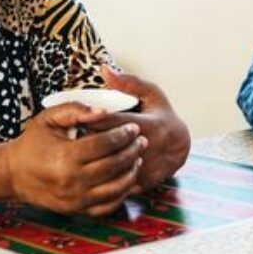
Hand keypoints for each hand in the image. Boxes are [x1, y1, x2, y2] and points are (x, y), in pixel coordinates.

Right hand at [1, 103, 144, 215]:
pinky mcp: (78, 210)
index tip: (133, 128)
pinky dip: (123, 193)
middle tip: (141, 141)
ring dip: (132, 172)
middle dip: (132, 151)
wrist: (14, 174)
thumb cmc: (32, 143)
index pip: (104, 144)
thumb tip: (103, 112)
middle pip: (114, 166)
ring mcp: (76, 199)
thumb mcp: (48, 119)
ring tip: (138, 158)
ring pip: (116, 188)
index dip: (123, 135)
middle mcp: (72, 181)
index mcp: (65, 157)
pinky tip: (127, 178)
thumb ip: (75, 110)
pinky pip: (109, 206)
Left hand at [80, 65, 191, 191]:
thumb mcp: (151, 95)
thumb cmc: (161, 116)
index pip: (115, 123)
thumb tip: (104, 69)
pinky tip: (92, 169)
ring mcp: (146, 168)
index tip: (78, 119)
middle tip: (72, 138)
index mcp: (149, 125)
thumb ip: (127, 83)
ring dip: (94, 162)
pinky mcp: (142, 184)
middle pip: (110, 148)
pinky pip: (116, 182)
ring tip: (79, 154)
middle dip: (89, 143)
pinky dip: (103, 177)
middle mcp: (149, 149)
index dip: (94, 121)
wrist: (180, 148)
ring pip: (111, 169)